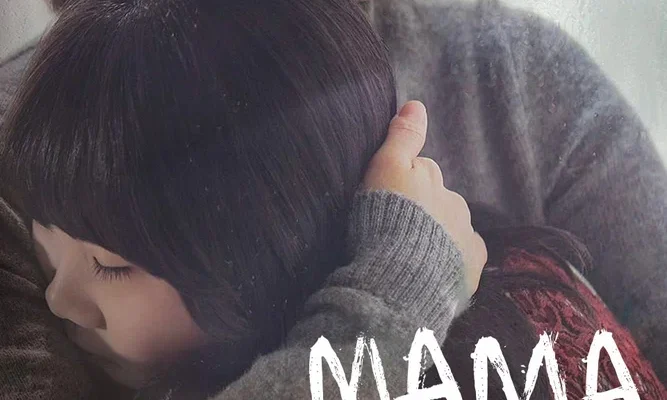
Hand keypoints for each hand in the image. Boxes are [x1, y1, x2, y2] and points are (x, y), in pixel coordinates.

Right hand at [361, 100, 486, 295]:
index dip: (401, 185)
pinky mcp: (471, 269)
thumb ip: (402, 138)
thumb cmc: (385, 221)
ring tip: (408, 256)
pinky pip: (462, 260)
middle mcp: (456, 204)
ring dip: (435, 238)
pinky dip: (448, 262)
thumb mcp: (385, 170)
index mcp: (433, 179)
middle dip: (422, 211)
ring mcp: (466, 238)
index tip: (385, 202)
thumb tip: (416, 104)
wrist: (399, 279)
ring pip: (450, 230)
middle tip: (394, 231)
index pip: (421, 172)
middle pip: (438, 202)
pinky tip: (428, 272)